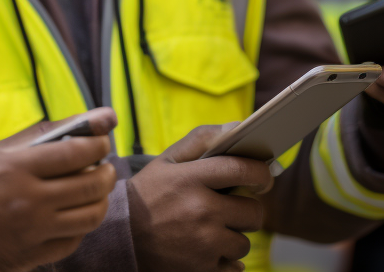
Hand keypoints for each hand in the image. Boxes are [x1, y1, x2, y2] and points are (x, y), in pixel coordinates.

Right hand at [0, 108, 118, 271]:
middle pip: (90, 185)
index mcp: (15, 169)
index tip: (101, 138)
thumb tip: (75, 122)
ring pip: (88, 217)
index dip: (97, 142)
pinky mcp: (26, 258)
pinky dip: (79, 227)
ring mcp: (29, 234)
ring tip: (93, 190)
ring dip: (99, 200)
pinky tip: (72, 217)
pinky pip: (70, 243)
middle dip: (105, 170)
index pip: (77, 152)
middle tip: (103, 164)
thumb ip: (31, 139)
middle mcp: (28, 202)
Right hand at [125, 124, 272, 271]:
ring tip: (209, 231)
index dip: (261, 174)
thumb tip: (238, 127)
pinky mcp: (202, 268)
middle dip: (247, 210)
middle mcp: (200, 210)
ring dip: (232, 238)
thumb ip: (201, 140)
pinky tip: (205, 250)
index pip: (242, 170)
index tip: (263, 179)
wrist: (120, 237)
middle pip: (253, 212)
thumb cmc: (148, 195)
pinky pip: (234, 266)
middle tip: (231, 209)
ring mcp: (203, 243)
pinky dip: (224, 260)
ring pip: (244, 242)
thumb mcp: (166, 161)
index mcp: (191, 179)